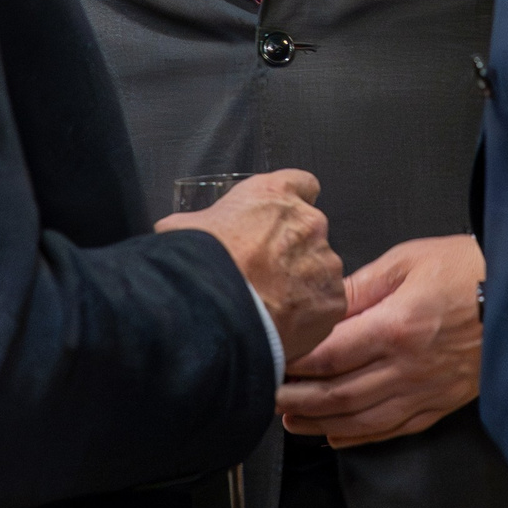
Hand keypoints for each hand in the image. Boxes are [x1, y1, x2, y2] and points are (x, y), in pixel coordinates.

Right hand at [156, 168, 345, 365]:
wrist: (218, 309)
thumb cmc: (201, 264)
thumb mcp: (181, 227)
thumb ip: (193, 221)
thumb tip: (174, 228)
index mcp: (274, 194)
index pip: (302, 184)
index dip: (292, 204)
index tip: (281, 221)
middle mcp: (307, 221)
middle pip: (310, 232)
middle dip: (293, 251)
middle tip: (266, 274)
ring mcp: (324, 260)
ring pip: (320, 270)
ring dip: (302, 283)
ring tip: (271, 303)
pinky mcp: (332, 298)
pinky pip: (325, 304)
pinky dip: (310, 314)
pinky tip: (283, 323)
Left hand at [275, 234, 481, 446]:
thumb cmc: (468, 270)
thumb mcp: (408, 261)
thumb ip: (361, 287)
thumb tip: (324, 304)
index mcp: (395, 327)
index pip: (330, 355)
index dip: (295, 362)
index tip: (271, 357)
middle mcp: (407, 367)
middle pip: (339, 395)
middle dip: (297, 398)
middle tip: (268, 394)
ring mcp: (425, 391)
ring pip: (362, 420)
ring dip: (321, 423)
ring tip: (291, 419)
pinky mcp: (440, 403)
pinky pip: (394, 429)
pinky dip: (361, 437)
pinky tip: (337, 435)